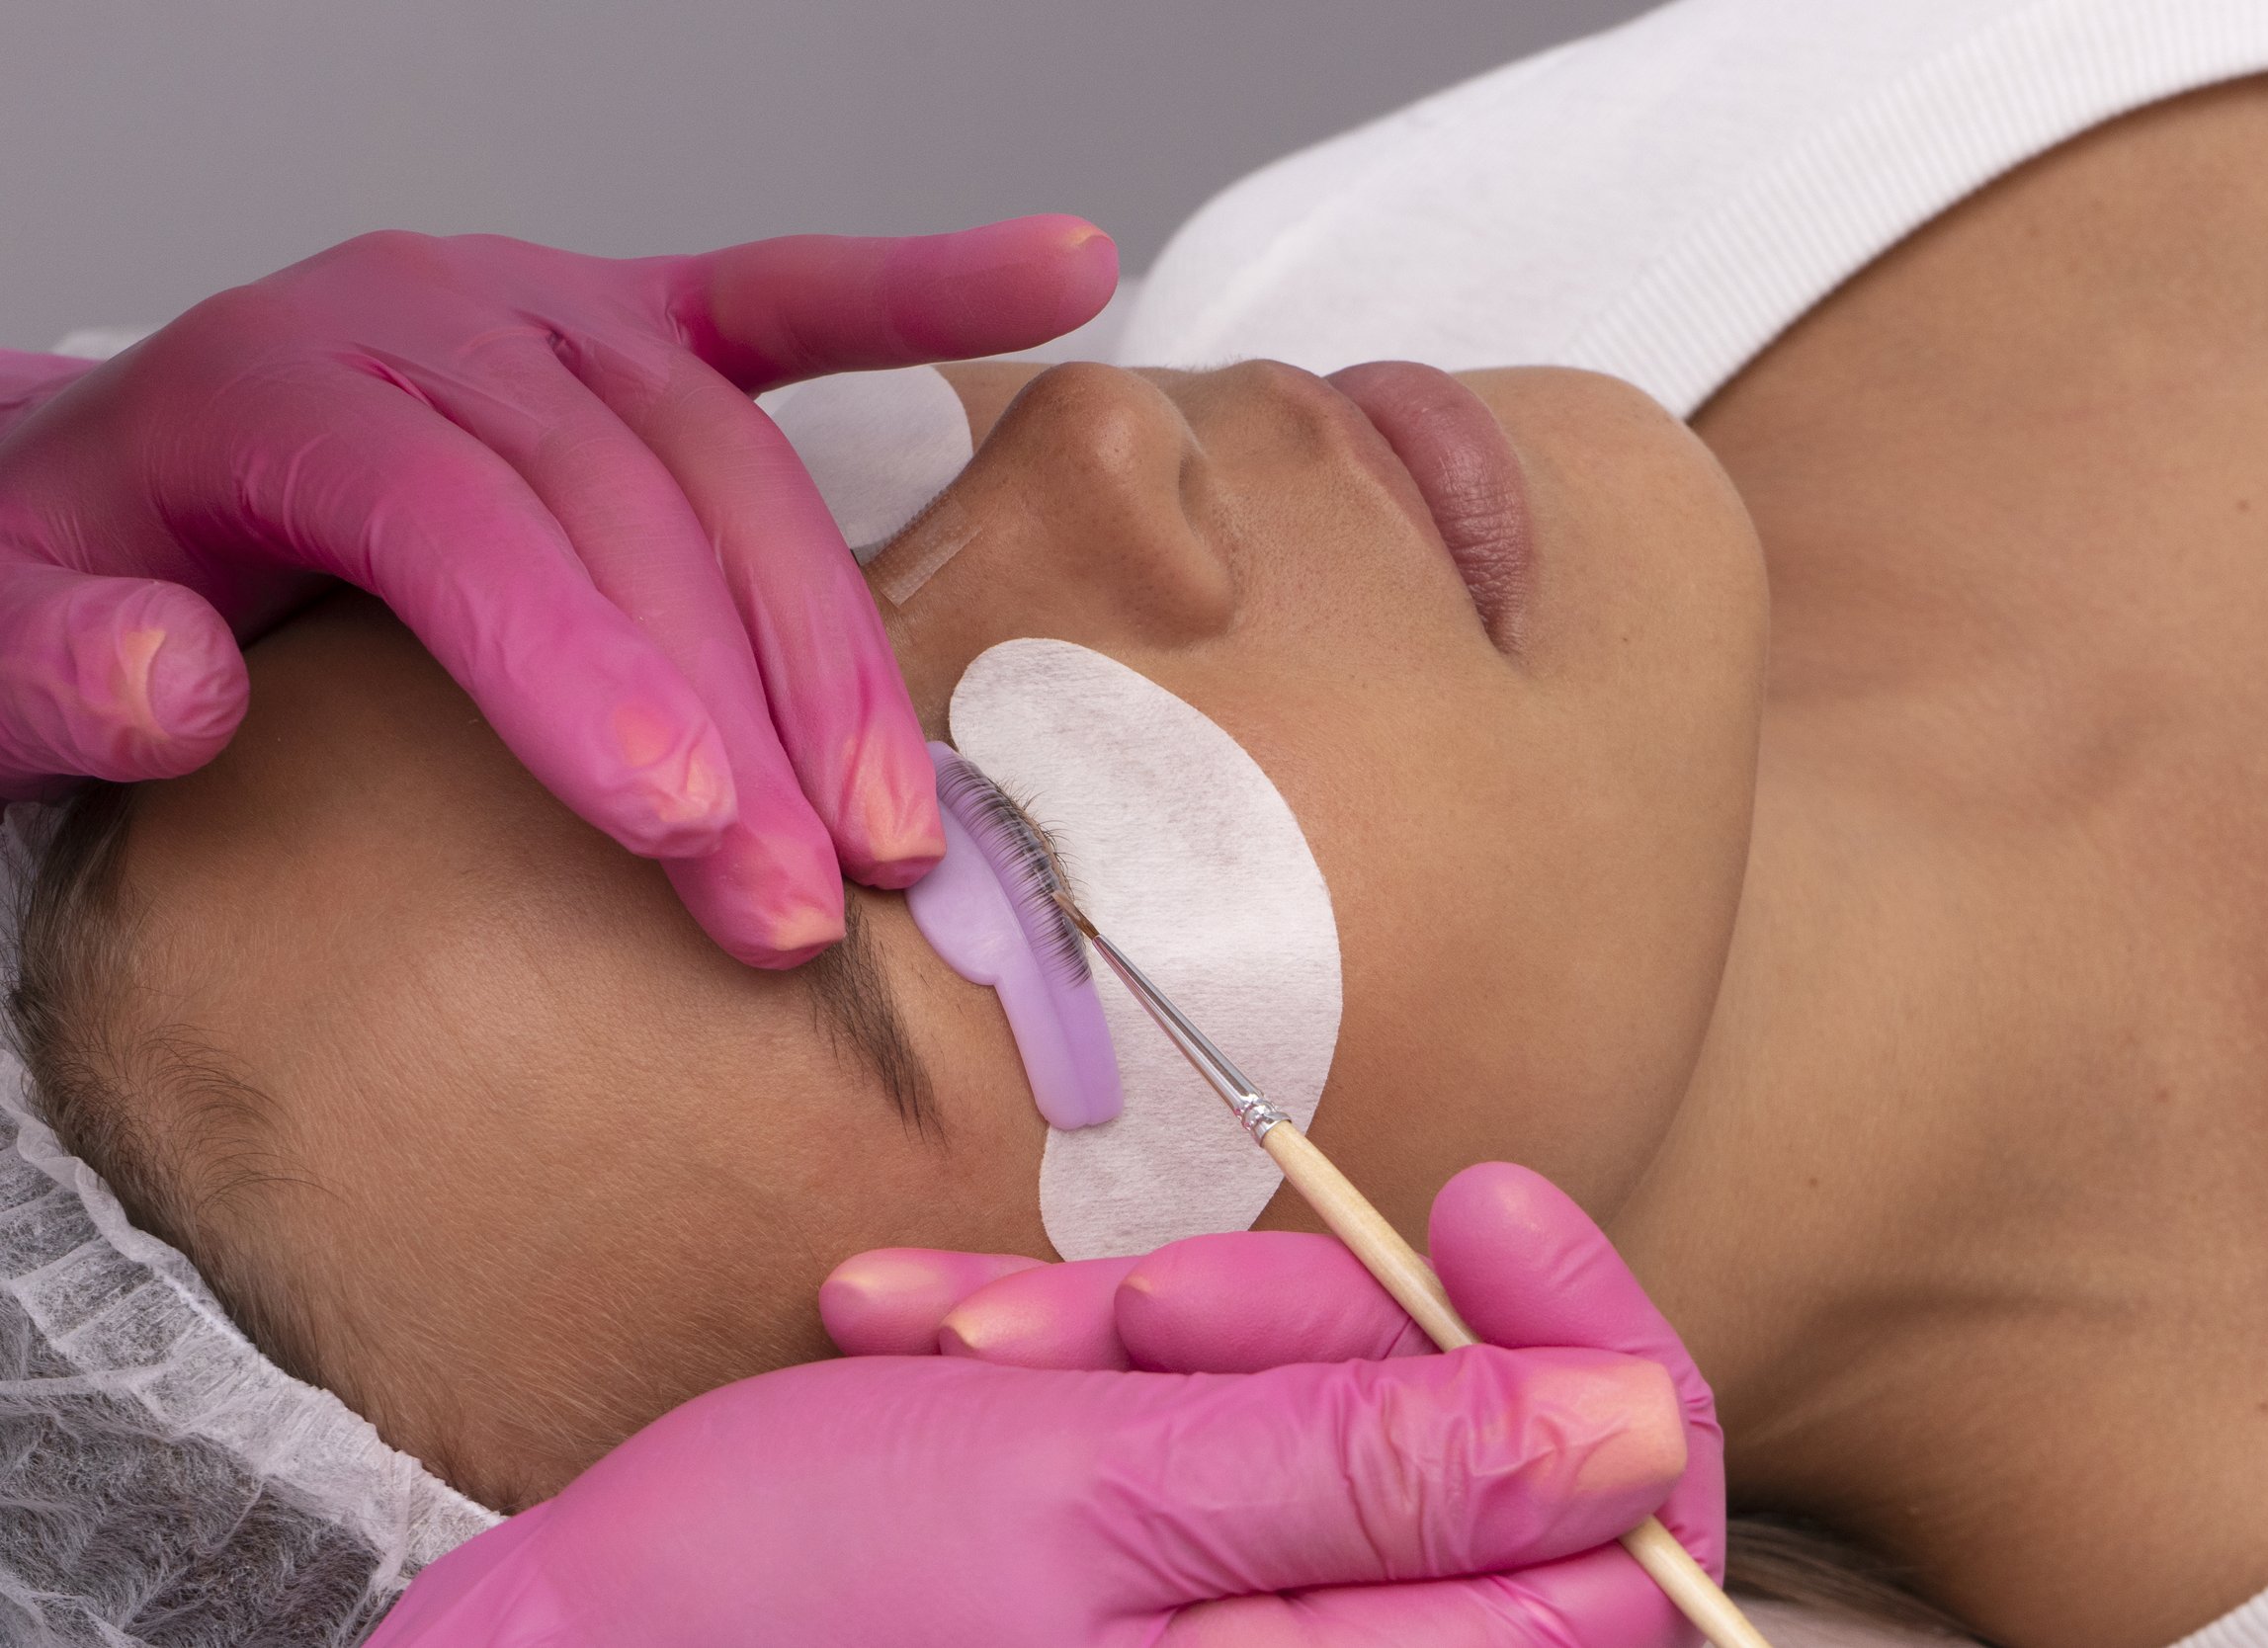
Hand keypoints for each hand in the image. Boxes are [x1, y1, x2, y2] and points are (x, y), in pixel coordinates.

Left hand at [0, 219, 1114, 964]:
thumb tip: (170, 688)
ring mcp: (546, 311)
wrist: (107, 479)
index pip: (456, 525)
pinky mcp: (633, 322)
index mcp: (271, 385)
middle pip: (625, 513)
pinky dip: (928, 289)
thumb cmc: (78, 574)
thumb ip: (42, 667)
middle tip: (809, 907)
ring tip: (896, 825)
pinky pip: (792, 298)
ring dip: (833, 648)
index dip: (580, 672)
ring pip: (732, 463)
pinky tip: (1068, 276)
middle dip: (738, 719)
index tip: (690, 830)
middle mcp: (430, 319)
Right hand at [822, 1161, 1726, 1646]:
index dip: (1579, 1353)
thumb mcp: (1095, 1503)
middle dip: (1286, 1325)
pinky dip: (1077, 1364)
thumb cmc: (787, 1609)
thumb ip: (1383, 1474)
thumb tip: (1637, 1429)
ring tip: (959, 1336)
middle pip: (1452, 1451)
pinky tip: (940, 1348)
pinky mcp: (1142, 1590)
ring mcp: (1221, 1646)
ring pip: (1303, 1414)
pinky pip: (1187, 1433)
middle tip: (1119, 1305)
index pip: (1620, 1546)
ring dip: (1140, 1332)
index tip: (1476, 1205)